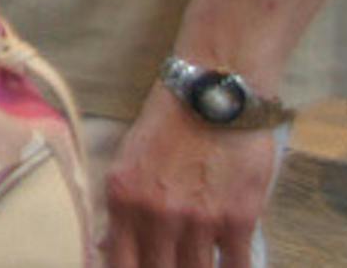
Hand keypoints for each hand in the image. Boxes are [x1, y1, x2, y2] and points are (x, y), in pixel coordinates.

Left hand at [102, 87, 277, 266]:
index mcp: (124, 199)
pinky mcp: (238, 220)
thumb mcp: (128, 161)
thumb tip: (107, 248)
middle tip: (171, 264)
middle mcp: (157, 214)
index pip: (120, 264)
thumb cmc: (168, 125)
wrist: (213, 95)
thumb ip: (121, 208)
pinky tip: (229, 266)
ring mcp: (199, 220)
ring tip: (195, 263)